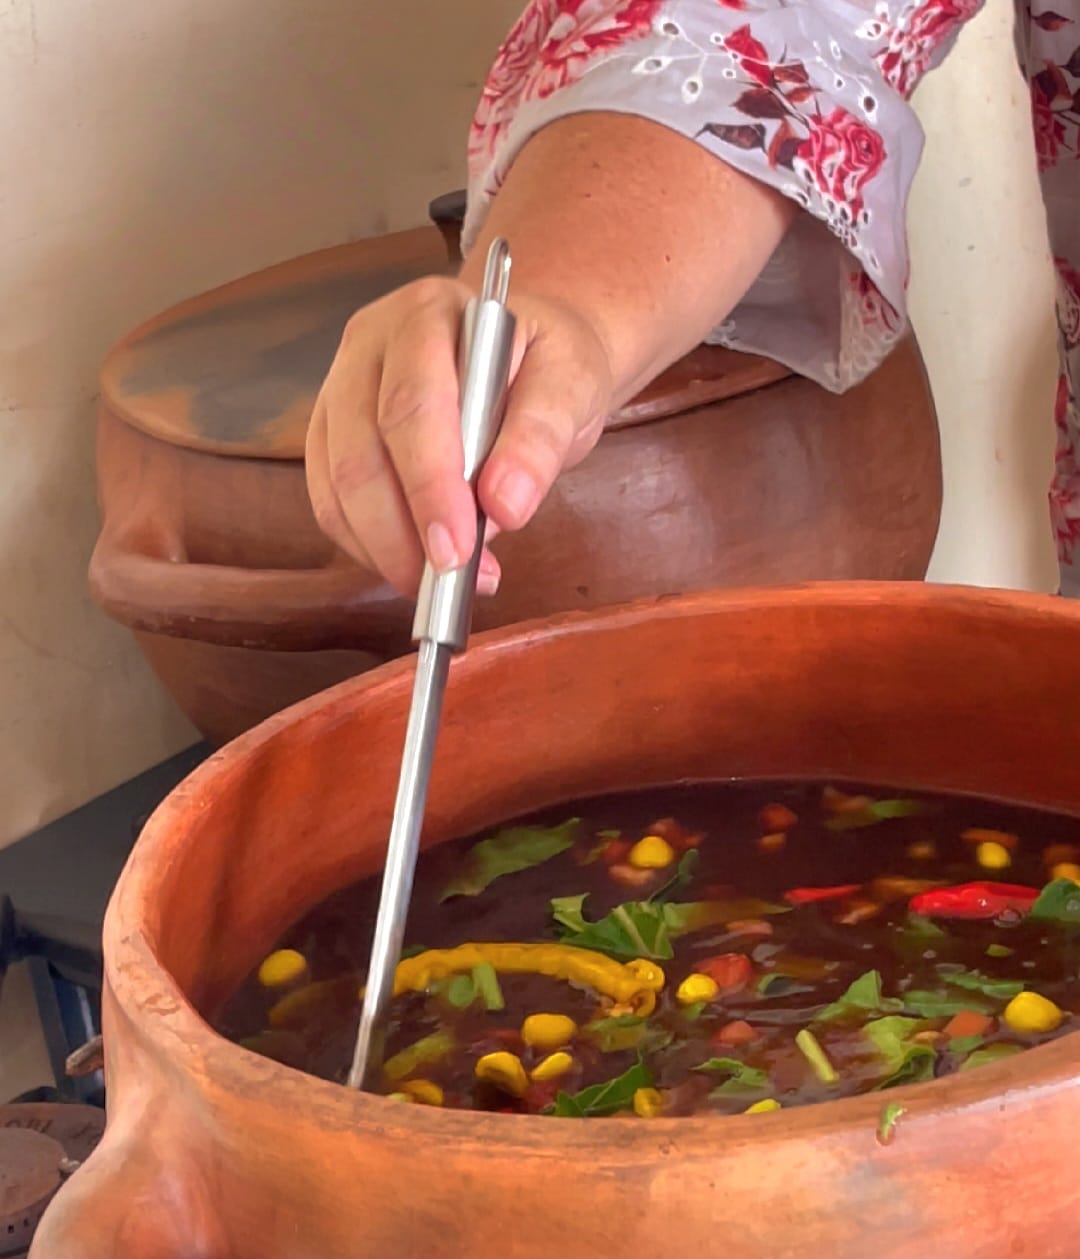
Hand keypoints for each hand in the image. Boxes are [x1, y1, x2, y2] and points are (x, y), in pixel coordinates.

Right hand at [305, 275, 613, 595]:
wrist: (528, 354)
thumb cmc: (546, 364)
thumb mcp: (571, 385)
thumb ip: (541, 439)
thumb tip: (504, 505)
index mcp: (427, 314)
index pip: (413, 406)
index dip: (429, 486)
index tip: (457, 550)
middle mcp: (369, 345)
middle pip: (361, 451)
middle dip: (402, 532)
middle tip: (450, 582)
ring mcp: (340, 389)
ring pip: (337, 484)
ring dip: (384, 549)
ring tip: (446, 584)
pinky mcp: (331, 435)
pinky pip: (331, 502)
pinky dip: (368, 546)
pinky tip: (415, 565)